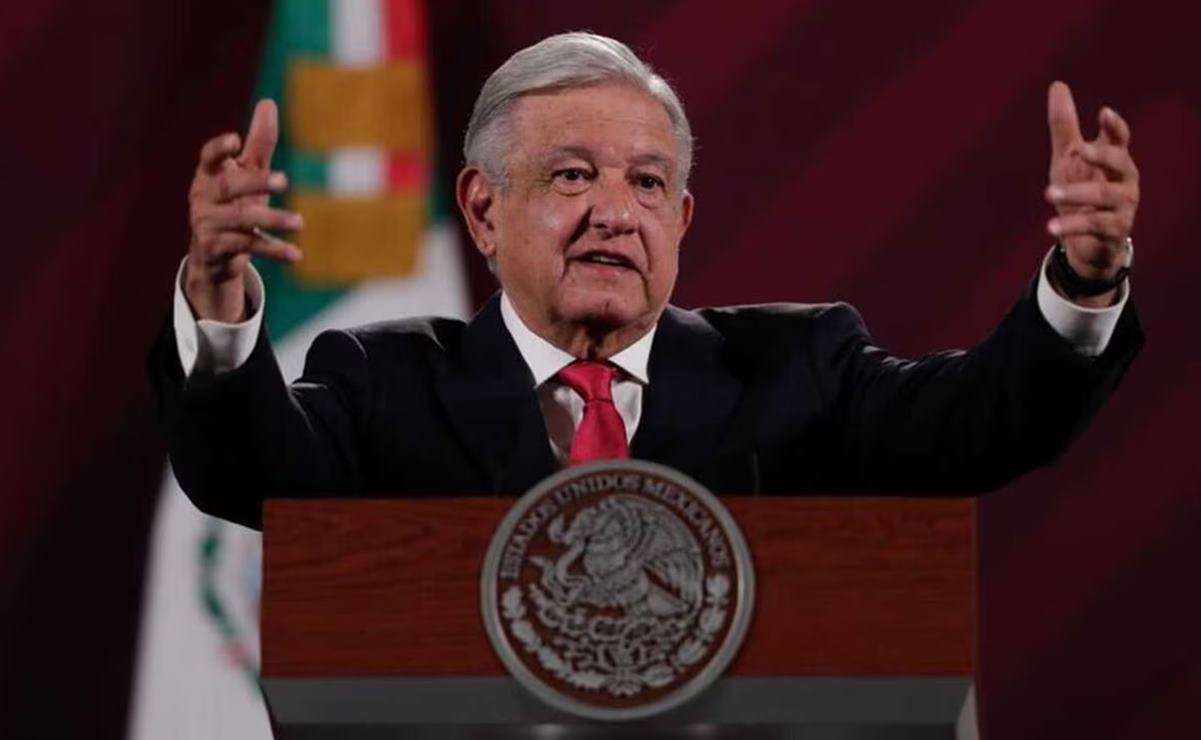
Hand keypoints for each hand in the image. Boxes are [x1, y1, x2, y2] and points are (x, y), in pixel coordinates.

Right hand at [184, 99, 302, 321]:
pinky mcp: (218, 249)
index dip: (219, 148)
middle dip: (255, 182)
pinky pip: (249, 247)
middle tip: (284, 180)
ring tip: (300, 222)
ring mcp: (208, 224)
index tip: (235, 139)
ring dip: (273, 219)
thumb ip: (258, 142)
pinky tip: (296, 254)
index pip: (208, 157)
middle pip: (228, 187)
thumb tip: (268, 102)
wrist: (214, 256)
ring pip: (241, 219)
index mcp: (208, 175)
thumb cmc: (233, 203)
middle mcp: (203, 198)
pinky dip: (274, 250)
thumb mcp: (247, 173)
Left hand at [1044, 81, 1138, 302]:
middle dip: (1101, 156)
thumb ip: (1065, 126)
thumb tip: (1057, 85)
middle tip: (1079, 151)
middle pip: (1119, 162)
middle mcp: (1125, 180)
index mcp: (1115, 158)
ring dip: (1076, 194)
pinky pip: (1095, 226)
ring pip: (1103, 197)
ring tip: (1048, 194)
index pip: (1119, 138)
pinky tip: (1050, 227)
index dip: (1114, 126)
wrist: (1088, 240)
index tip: (1103, 113)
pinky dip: (1073, 226)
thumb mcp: (1068, 158)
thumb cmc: (1081, 189)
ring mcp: (1123, 206)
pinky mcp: (1114, 230)